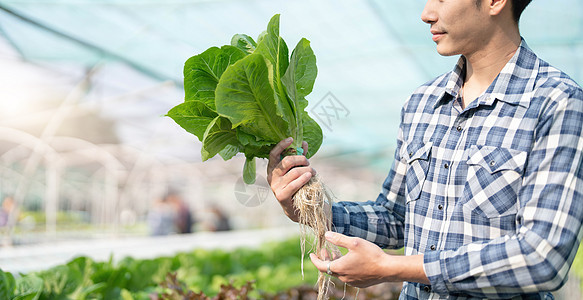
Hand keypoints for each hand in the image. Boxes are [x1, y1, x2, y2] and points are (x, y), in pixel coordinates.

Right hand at [267, 137, 314, 221]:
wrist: (296, 207)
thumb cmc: (296, 185)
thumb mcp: (296, 169)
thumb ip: (299, 157)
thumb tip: (304, 143)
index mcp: (272, 168)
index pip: (273, 154)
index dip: (281, 145)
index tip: (291, 139)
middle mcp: (271, 177)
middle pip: (287, 161)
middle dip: (301, 159)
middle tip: (309, 163)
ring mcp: (275, 187)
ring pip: (294, 172)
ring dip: (307, 170)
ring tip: (313, 172)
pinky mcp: (281, 196)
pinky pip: (294, 184)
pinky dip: (304, 179)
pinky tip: (310, 176)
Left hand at [311, 232, 428, 286]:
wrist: (388, 269)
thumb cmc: (371, 254)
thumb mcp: (354, 242)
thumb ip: (339, 239)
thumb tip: (326, 235)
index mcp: (340, 267)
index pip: (321, 266)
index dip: (315, 260)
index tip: (312, 255)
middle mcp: (344, 277)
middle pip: (330, 269)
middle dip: (325, 259)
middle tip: (324, 250)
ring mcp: (352, 281)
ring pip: (339, 272)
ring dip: (335, 262)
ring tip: (336, 252)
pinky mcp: (360, 283)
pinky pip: (348, 275)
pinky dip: (344, 267)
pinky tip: (349, 260)